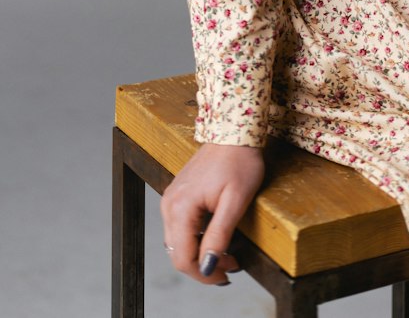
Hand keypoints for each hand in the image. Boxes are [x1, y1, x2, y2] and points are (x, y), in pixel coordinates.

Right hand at [161, 141, 264, 285]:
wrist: (233, 131)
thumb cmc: (238, 162)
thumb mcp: (235, 202)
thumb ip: (219, 236)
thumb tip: (208, 266)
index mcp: (180, 207)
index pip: (183, 258)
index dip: (204, 275)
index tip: (227, 276)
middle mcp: (170, 204)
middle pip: (178, 254)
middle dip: (204, 267)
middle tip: (231, 265)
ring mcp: (171, 199)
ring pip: (178, 243)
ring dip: (200, 255)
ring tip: (228, 253)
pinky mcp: (177, 196)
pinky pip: (180, 228)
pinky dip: (196, 240)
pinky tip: (215, 237)